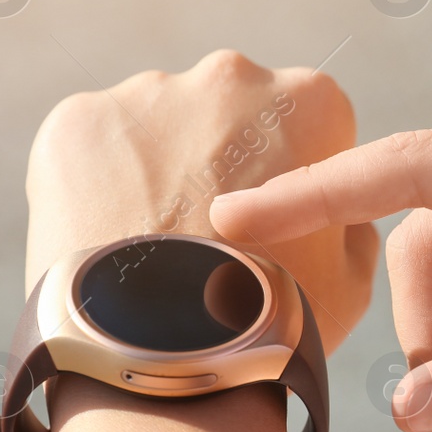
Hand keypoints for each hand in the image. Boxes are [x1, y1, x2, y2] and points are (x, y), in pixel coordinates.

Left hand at [24, 49, 377, 349]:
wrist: (168, 355)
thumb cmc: (270, 319)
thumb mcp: (355, 276)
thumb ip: (350, 219)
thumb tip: (331, 212)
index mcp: (310, 101)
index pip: (304, 123)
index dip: (287, 177)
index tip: (271, 225)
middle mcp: (231, 76)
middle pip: (227, 113)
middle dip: (220, 159)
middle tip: (208, 238)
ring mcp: (148, 92)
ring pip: (154, 126)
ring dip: (156, 171)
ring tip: (153, 250)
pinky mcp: (77, 119)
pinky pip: (90, 147)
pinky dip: (94, 185)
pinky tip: (108, 240)